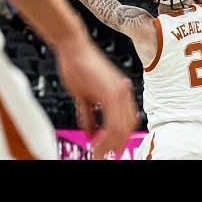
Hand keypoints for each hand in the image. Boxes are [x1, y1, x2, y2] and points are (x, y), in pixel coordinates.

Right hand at [56, 29, 138, 158]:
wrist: (73, 46)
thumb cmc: (78, 66)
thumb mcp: (84, 95)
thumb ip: (90, 114)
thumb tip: (90, 133)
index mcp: (121, 91)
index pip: (128, 121)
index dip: (121, 138)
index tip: (111, 149)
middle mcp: (123, 91)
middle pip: (127, 127)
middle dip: (116, 145)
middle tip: (104, 155)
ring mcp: (117, 91)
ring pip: (120, 128)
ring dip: (108, 144)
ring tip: (98, 154)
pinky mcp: (107, 92)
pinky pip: (110, 121)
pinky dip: (103, 136)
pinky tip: (94, 143)